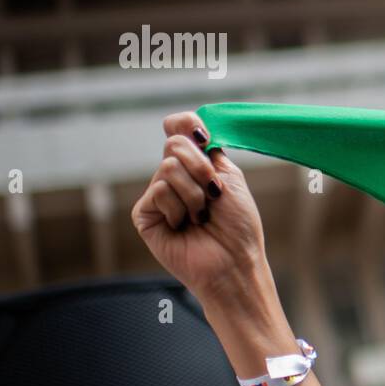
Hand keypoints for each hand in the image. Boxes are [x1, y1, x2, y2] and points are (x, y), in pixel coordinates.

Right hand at [131, 111, 269, 305]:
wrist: (234, 261)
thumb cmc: (239, 226)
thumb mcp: (230, 179)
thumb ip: (210, 151)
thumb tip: (192, 127)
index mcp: (196, 165)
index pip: (178, 128)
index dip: (187, 124)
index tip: (204, 138)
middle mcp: (174, 177)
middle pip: (174, 144)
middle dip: (201, 167)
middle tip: (214, 193)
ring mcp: (158, 195)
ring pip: (168, 168)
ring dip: (195, 193)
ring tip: (202, 217)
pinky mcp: (145, 214)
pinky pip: (159, 191)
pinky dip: (180, 208)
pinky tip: (185, 226)